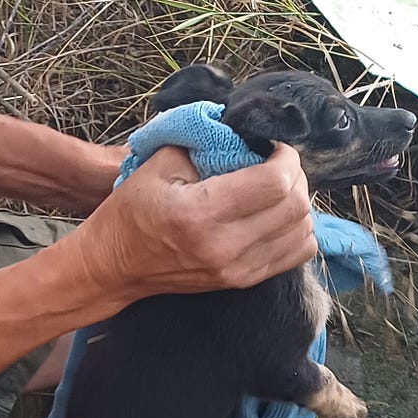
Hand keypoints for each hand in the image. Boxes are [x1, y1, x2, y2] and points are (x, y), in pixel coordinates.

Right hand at [70, 143, 315, 303]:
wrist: (114, 266)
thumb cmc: (131, 211)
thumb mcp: (158, 163)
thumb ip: (204, 143)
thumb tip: (244, 135)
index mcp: (200, 213)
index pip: (274, 183)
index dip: (286, 157)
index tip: (274, 146)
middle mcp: (224, 247)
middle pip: (295, 208)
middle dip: (296, 176)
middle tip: (277, 163)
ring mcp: (236, 270)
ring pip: (303, 233)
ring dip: (299, 203)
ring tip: (278, 188)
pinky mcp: (241, 282)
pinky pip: (296, 255)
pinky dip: (297, 230)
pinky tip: (277, 215)